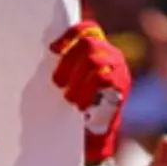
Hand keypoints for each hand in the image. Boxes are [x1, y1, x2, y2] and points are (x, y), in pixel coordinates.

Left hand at [50, 20, 131, 164]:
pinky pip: (103, 78)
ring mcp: (119, 69)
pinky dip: (87, 91)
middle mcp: (111, 55)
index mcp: (98, 50)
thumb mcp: (68, 83)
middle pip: (89, 43)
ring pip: (94, 60)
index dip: (70, 34)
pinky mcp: (122, 86)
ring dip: (76, 80)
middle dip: (68, 61)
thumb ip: (63, 66)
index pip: (88, 29)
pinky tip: (80, 105)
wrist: (94, 136)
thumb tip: (44, 53)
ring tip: (70, 99)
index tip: (53, 49)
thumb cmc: (76, 108)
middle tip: (57, 83)